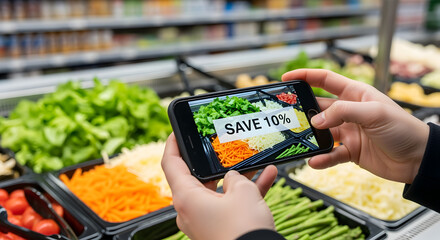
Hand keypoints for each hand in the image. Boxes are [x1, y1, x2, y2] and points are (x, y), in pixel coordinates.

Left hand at [161, 133, 277, 239]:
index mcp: (186, 198)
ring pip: (219, 191)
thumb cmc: (243, 230)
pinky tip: (267, 177)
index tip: (178, 132)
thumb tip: (233, 179)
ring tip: (255, 162)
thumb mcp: (242, 193)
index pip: (171, 164)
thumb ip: (235, 177)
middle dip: (215, 162)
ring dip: (238, 177)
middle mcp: (191, 210)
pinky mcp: (219, 229)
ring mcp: (205, 221)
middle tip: (223, 146)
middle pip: (198, 178)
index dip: (173, 145)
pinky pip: (230, 205)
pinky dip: (246, 193)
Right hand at [282, 69, 428, 183]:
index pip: (325, 79)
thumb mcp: (373, 113)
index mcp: (355, 94)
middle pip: (318, 107)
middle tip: (286, 115)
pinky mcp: (351, 151)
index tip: (286, 79)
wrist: (419, 159)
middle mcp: (349, 111)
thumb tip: (315, 121)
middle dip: (302, 111)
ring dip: (310, 137)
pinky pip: (331, 154)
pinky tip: (314, 162)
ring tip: (297, 141)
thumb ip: (342, 113)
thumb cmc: (403, 129)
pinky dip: (322, 158)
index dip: (305, 76)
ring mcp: (348, 131)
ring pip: (321, 133)